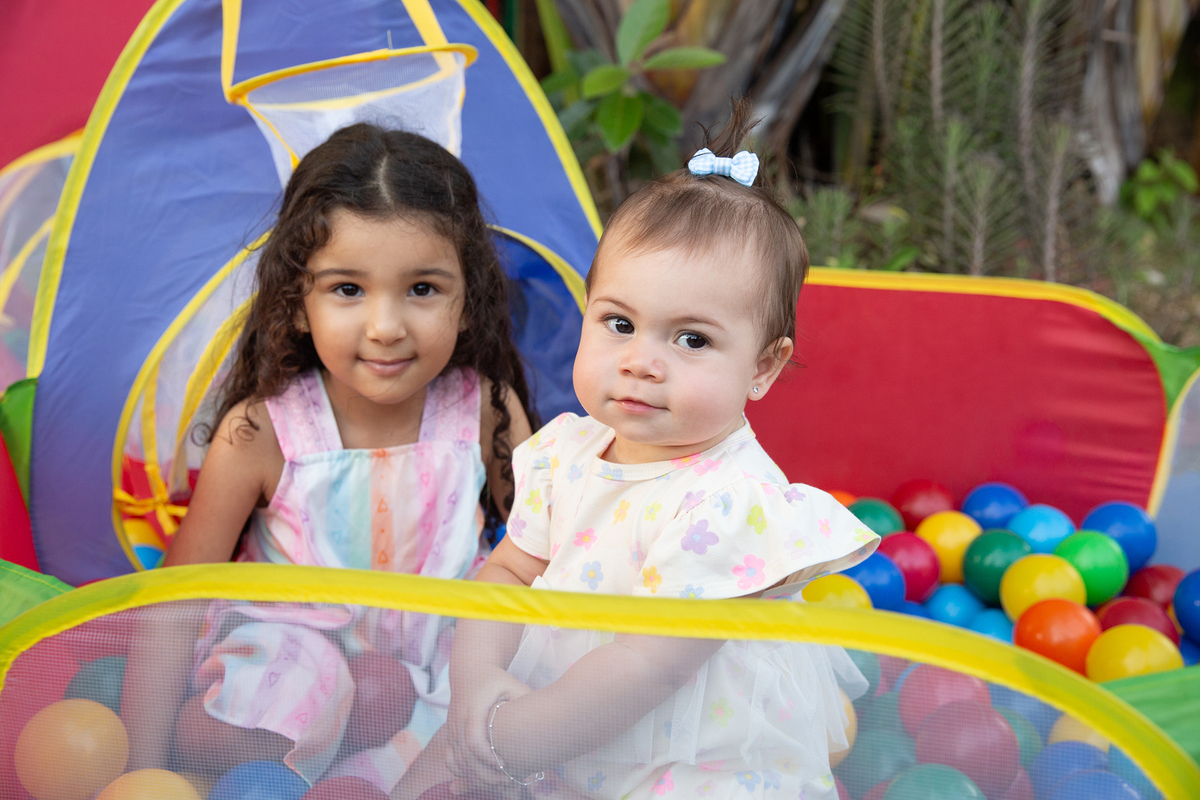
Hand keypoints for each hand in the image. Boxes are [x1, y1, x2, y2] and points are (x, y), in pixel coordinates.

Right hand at [446, 668, 533, 797]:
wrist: (468, 672)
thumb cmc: (496, 680)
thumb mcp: (512, 684)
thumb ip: (525, 699)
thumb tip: (543, 719)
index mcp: (474, 708)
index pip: (474, 739)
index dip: (487, 756)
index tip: (506, 765)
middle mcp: (458, 720)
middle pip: (465, 757)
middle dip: (485, 774)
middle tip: (508, 780)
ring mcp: (451, 729)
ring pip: (457, 762)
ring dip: (477, 776)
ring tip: (500, 780)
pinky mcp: (449, 736)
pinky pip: (451, 760)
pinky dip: (464, 772)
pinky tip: (482, 775)